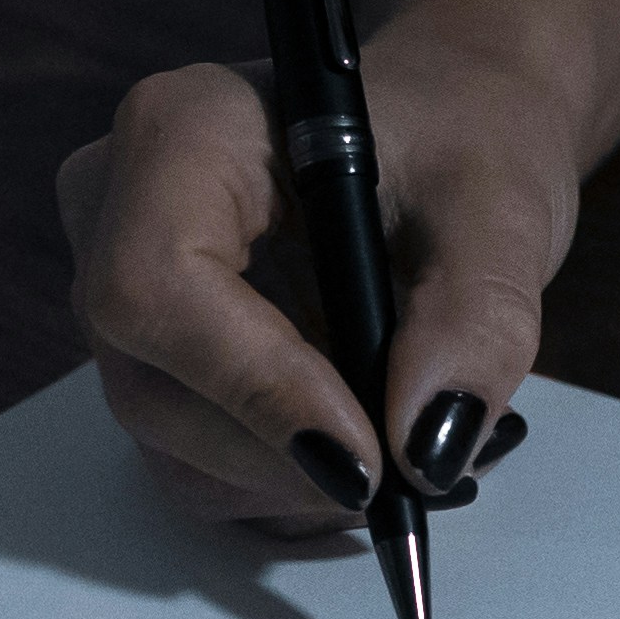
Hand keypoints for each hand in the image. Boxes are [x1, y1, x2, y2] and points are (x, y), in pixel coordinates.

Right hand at [57, 18, 577, 538]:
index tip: (370, 457)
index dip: (256, 387)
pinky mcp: (154, 362)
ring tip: (419, 448)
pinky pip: (198, 467)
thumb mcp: (501, 211)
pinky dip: (296, 486)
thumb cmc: (463, 137)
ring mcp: (123, 297)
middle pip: (152, 390)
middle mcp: (118, 213)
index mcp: (183, 132)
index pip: (156, 286)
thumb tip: (426, 449)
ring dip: (304, 485)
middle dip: (294, 458)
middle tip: (426, 466)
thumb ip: (476, 322)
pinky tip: (376, 445)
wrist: (450, 137)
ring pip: (174, 451)